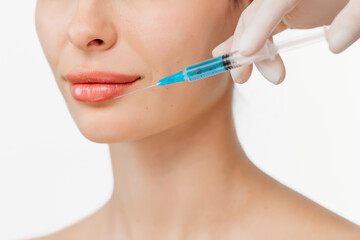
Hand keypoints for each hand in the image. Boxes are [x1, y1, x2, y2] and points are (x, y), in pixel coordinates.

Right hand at [212, 0, 359, 84]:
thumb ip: (354, 17)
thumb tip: (335, 44)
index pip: (274, 2)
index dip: (259, 26)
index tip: (246, 52)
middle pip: (257, 14)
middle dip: (245, 45)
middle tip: (243, 76)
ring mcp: (284, 3)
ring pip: (255, 24)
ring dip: (249, 52)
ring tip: (250, 76)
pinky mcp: (289, 12)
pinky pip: (265, 29)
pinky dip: (253, 46)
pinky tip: (239, 60)